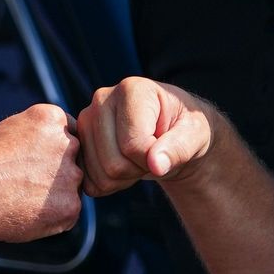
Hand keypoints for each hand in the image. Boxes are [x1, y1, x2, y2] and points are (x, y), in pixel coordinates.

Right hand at [0, 104, 83, 243]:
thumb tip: (54, 139)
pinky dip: (54, 214)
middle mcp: (68, 143)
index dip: (50, 149)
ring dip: (57, 192)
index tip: (32, 160)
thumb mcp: (8, 130)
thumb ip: (37, 132)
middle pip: (75, 157)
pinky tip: (29, 211)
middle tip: (26, 181)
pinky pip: (70, 210)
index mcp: (52, 118)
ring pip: (73, 184)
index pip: (68, 132)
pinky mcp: (71, 205)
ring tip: (23, 196)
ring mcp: (72, 175)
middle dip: (57, 169)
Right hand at [75, 77, 217, 196]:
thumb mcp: (195, 135)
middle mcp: (102, 99)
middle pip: (113, 162)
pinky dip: (109, 184)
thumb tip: (156, 164)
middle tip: (152, 155)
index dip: (153, 160)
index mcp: (132, 89)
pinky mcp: (78, 141)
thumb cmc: (186, 128)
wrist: (172, 132)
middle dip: (138, 169)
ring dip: (124, 178)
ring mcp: (85, 120)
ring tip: (138, 158)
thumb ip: (179, 148)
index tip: (165, 149)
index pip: (133, 144)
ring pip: (99, 174)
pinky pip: (88, 181)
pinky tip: (123, 166)